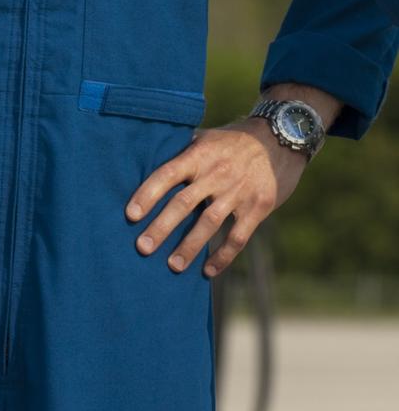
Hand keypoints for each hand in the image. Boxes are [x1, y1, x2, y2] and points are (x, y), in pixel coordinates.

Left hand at [124, 118, 307, 277]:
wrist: (280, 138)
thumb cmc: (234, 140)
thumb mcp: (207, 138)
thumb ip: (184, 153)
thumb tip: (150, 163)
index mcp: (199, 155)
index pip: (167, 174)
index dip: (148, 193)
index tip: (131, 214)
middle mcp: (216, 173)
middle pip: (183, 203)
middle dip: (161, 227)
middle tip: (142, 247)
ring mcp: (237, 192)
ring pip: (208, 223)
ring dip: (189, 247)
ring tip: (172, 266)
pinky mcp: (257, 208)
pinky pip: (237, 237)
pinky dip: (222, 256)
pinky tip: (207, 272)